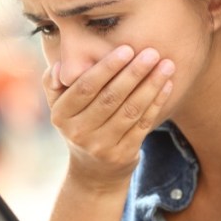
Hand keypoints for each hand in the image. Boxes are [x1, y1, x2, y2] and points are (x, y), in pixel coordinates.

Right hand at [43, 45, 174, 187]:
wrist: (93, 171)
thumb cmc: (79, 123)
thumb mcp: (59, 106)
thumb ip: (53, 83)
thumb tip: (60, 66)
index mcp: (61, 115)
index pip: (85, 87)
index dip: (107, 68)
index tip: (127, 49)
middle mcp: (79, 132)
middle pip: (110, 98)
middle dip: (133, 73)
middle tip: (152, 52)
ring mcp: (101, 146)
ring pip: (130, 111)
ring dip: (150, 86)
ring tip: (167, 65)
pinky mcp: (123, 155)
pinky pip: (142, 125)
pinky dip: (156, 103)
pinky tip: (167, 85)